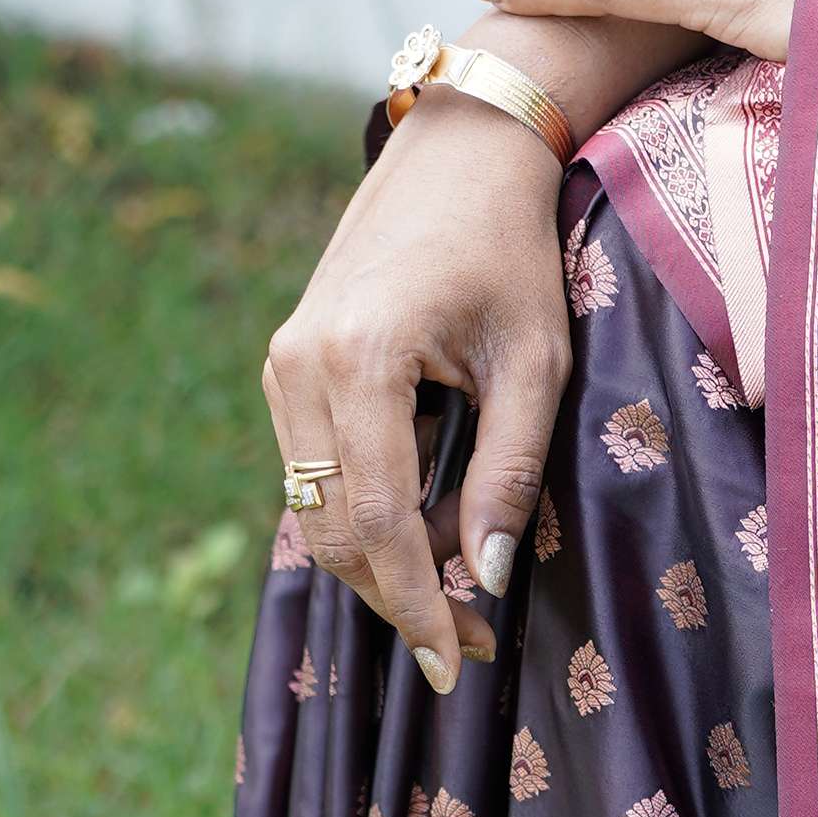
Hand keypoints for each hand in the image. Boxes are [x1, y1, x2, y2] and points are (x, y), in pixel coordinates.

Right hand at [260, 95, 572, 685]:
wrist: (458, 155)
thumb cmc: (510, 252)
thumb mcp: (535, 367)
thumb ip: (509, 476)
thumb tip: (480, 578)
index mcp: (360, 360)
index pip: (380, 524)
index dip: (417, 605)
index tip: (454, 661)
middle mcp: (300, 365)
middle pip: (336, 532)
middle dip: (401, 597)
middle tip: (467, 644)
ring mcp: (282, 365)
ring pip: (318, 511)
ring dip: (387, 559)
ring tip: (463, 569)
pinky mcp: (286, 367)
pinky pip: (317, 472)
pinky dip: (371, 512)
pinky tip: (434, 509)